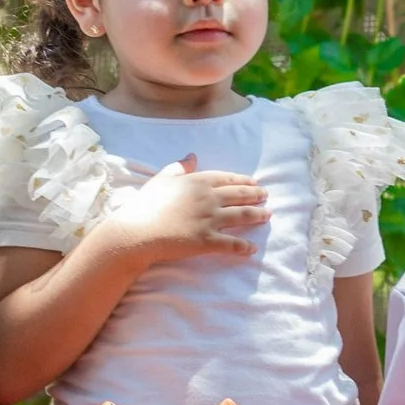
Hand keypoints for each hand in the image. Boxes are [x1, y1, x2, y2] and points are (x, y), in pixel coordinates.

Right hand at [116, 156, 267, 262]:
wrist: (138, 231)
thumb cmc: (146, 205)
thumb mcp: (161, 179)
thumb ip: (179, 167)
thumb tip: (192, 156)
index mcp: (198, 182)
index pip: (227, 179)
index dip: (243, 180)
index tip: (254, 182)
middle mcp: (209, 198)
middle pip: (239, 195)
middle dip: (255, 195)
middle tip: (265, 196)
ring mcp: (210, 220)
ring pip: (241, 216)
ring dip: (257, 215)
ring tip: (267, 215)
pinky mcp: (207, 240)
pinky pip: (231, 243)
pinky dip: (244, 246)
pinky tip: (252, 248)